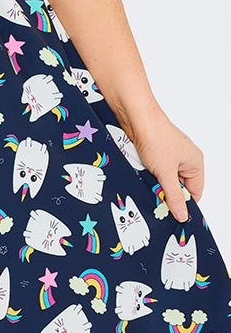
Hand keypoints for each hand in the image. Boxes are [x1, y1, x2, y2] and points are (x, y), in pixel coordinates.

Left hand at [128, 108, 204, 222]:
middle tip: (157, 200)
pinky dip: (148, 174)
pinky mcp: (155, 151)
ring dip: (156, 183)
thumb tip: (182, 215)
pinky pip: (154, 170)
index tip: (173, 215)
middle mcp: (184, 158)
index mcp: (195, 162)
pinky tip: (142, 175)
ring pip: (164, 178)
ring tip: (148, 182)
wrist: (136, 116)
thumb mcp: (166, 173)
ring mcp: (169, 154)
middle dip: (167, 193)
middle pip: (179, 186)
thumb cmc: (156, 136)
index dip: (185, 204)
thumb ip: (174, 196)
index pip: (195, 192)